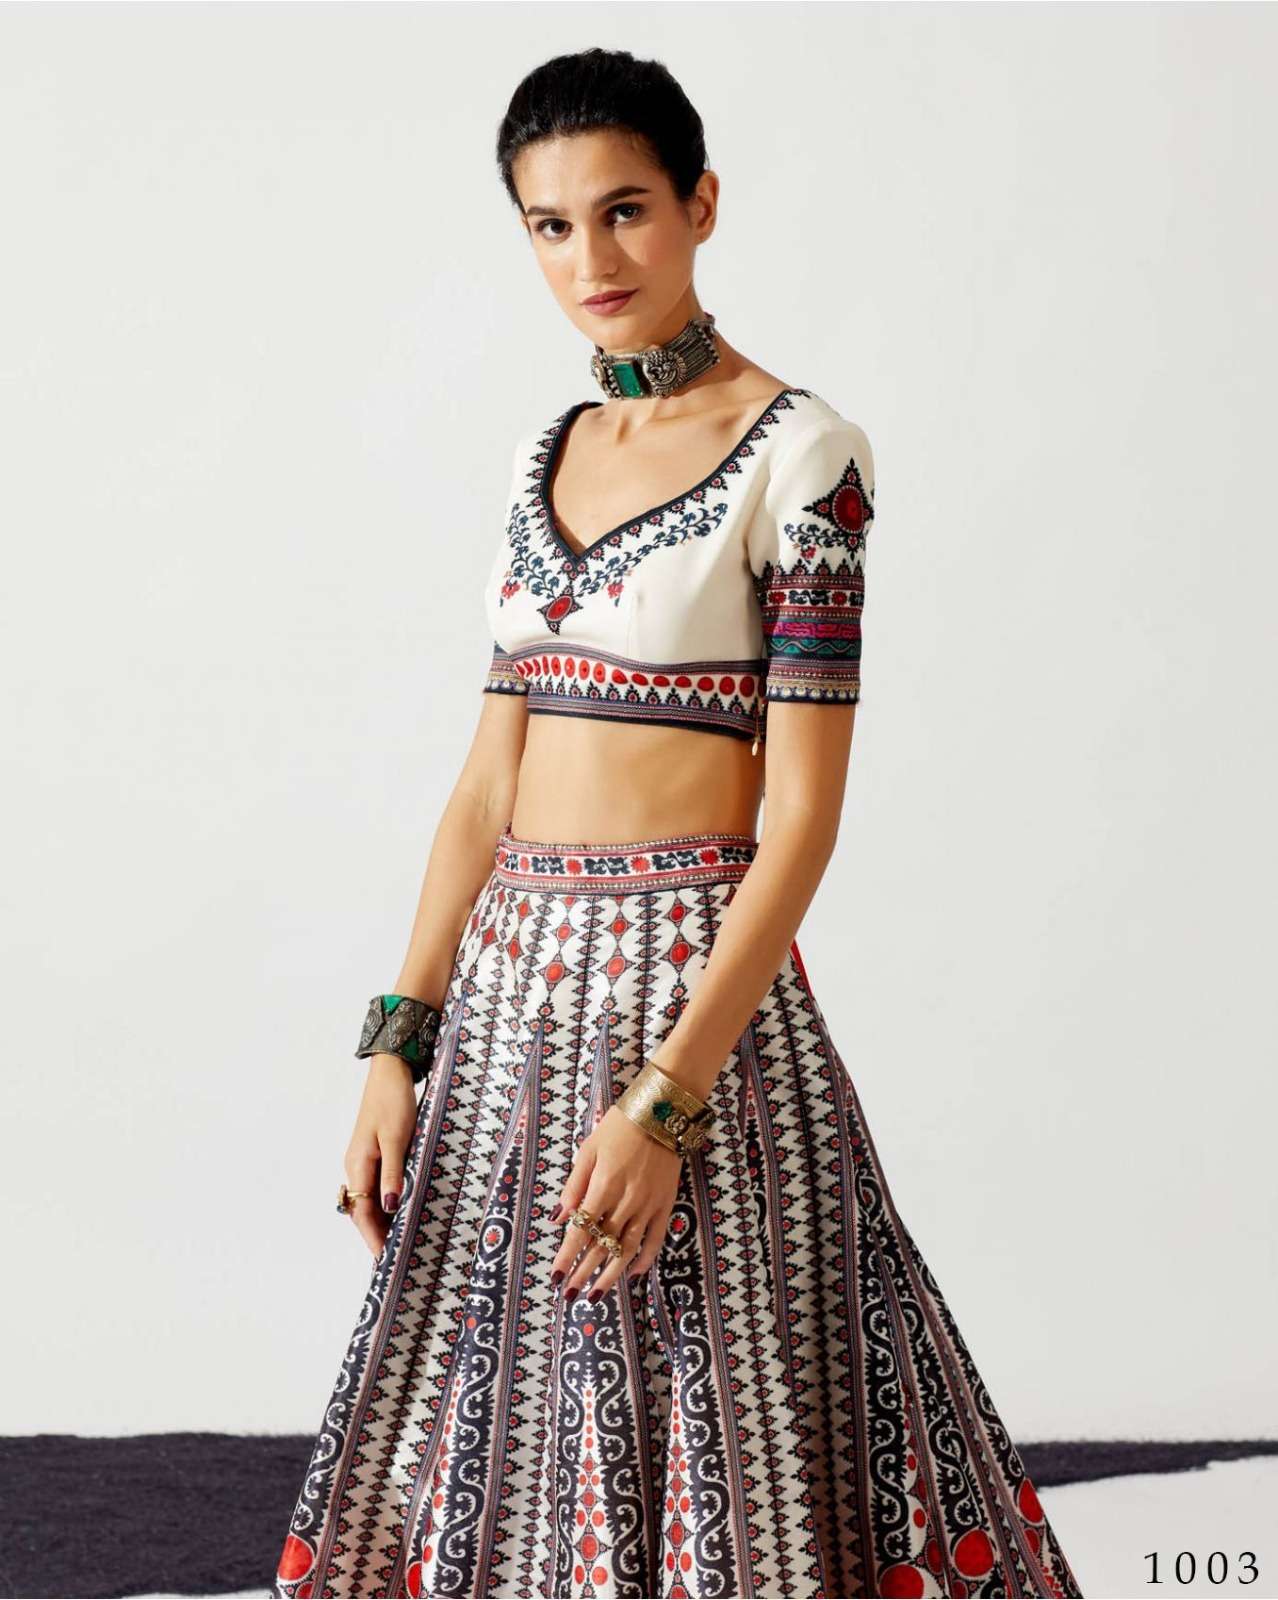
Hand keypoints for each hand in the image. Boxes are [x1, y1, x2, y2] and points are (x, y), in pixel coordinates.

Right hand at [343, 1053, 418, 1257]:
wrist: (390, 1073)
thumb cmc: (393, 1102)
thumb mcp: (396, 1138)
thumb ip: (393, 1172)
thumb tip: (390, 1206)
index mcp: (358, 1165)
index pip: (363, 1211)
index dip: (373, 1236)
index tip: (385, 1258)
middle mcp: (356, 1166)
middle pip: (363, 1209)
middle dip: (377, 1234)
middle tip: (396, 1258)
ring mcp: (364, 1160)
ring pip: (370, 1199)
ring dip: (382, 1220)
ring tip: (401, 1241)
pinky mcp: (374, 1153)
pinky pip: (377, 1185)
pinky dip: (387, 1201)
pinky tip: (401, 1209)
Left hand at [548, 1103, 682, 1302]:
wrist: (662, 1113)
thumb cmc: (619, 1127)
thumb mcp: (588, 1149)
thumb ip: (574, 1186)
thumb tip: (559, 1219)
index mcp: (604, 1186)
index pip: (581, 1230)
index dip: (567, 1256)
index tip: (555, 1278)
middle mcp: (627, 1200)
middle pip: (602, 1245)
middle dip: (583, 1272)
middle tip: (569, 1295)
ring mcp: (649, 1205)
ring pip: (628, 1249)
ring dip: (610, 1275)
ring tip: (595, 1295)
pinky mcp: (666, 1204)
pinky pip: (655, 1238)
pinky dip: (644, 1259)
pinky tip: (632, 1274)